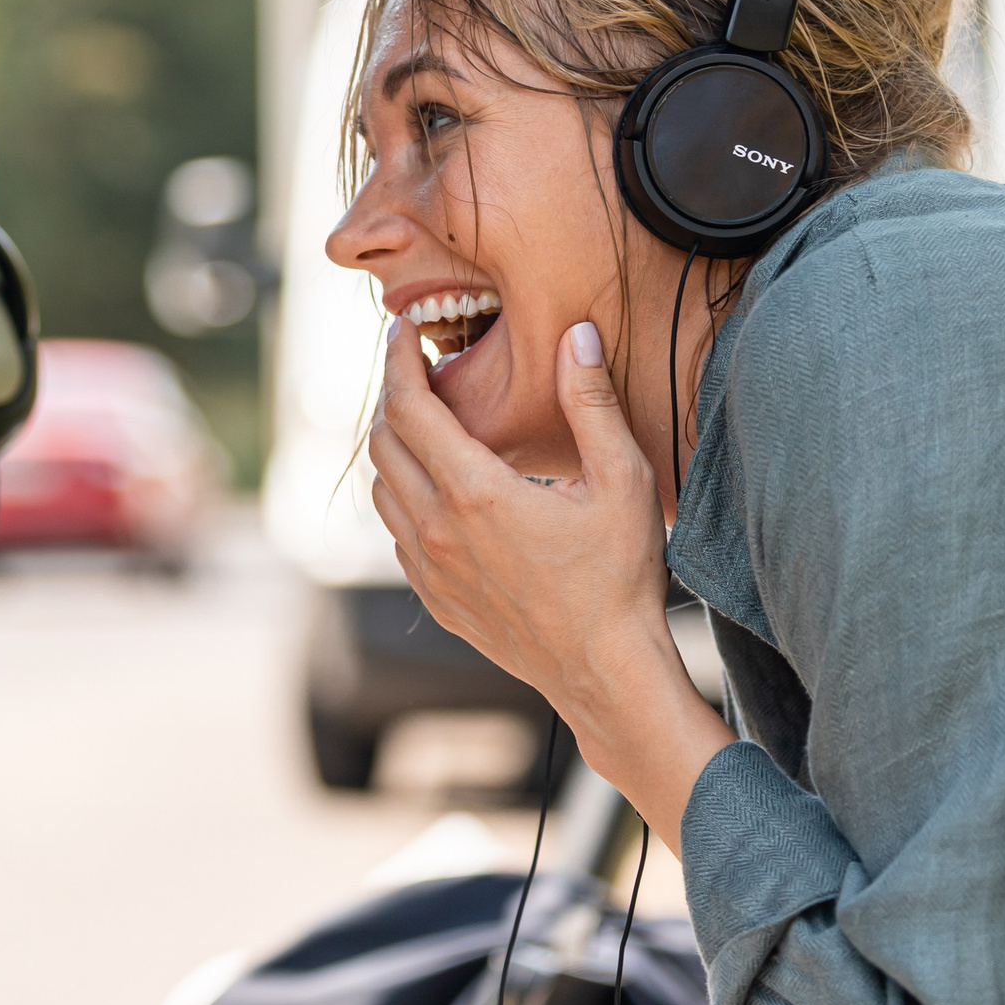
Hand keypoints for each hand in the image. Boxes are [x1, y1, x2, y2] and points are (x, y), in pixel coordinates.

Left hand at [368, 317, 733, 843]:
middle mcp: (438, 530)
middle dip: (390, 396)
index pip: (408, 407)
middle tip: (413, 368)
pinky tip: (437, 488)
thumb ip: (591, 402)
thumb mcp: (623, 481)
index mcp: (475, 492)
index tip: (399, 330)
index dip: (396, 360)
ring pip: (381, 490)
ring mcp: (431, 569)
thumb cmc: (620, 578)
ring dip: (392, 447)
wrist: (606, 674)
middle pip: (382, 443)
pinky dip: (403, 497)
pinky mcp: (436, 598)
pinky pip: (396, 534)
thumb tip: (575, 333)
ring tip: (422, 421)